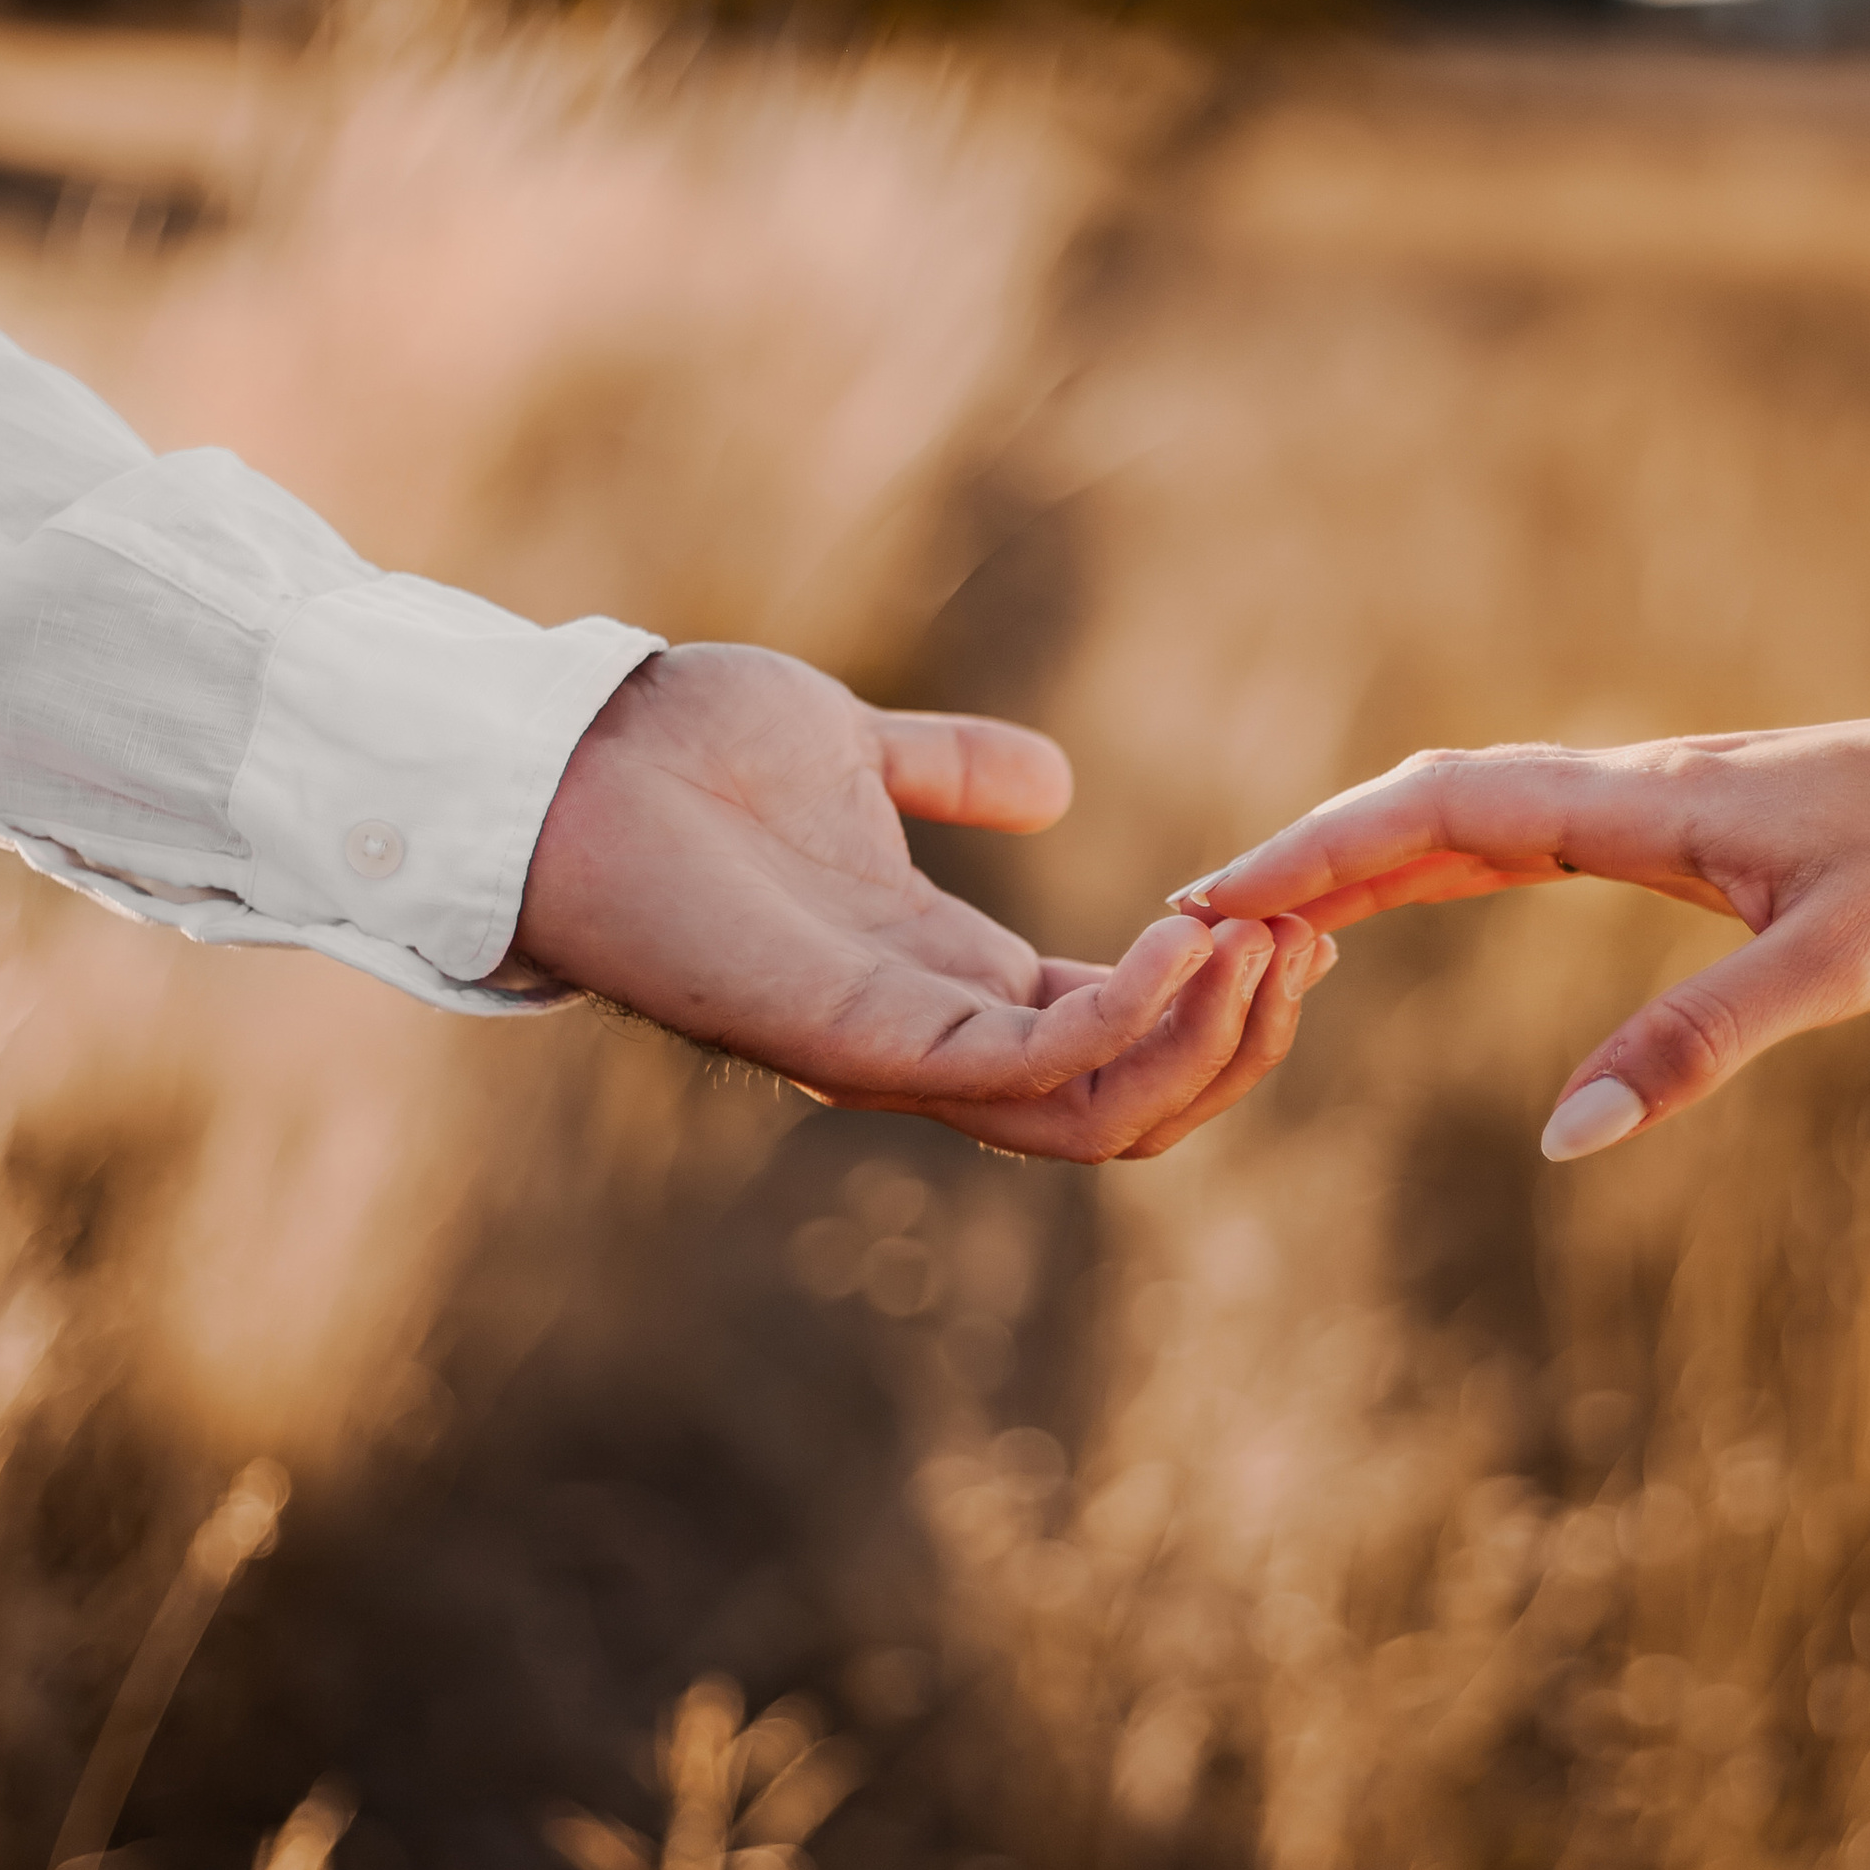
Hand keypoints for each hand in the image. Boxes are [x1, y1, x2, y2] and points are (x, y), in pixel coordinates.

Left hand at [516, 645, 1329, 1159]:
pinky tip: (1191, 936)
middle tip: (1304, 943)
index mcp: (941, 985)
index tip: (1295, 919)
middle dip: (1240, 1043)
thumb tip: (1050, 783)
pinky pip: (1032, 1068)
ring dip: (1208, 1043)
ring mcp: (893, 1052)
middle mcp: (927, 1041)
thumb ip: (951, 771)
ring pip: (1099, 1119)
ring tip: (1269, 945)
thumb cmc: (680, 749)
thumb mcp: (855, 750)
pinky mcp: (861, 1039)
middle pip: (1129, 1111)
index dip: (1219, 997)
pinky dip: (1131, 1020)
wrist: (564, 750)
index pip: (1115, 1044)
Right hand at [1175, 685, 1869, 1159]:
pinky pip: (1514, 838)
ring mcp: (1646, 805)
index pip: (1432, 811)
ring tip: (1249, 927)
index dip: (1313, 855)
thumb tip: (1559, 1142)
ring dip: (1355, 865)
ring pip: (1461, 818)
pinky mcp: (1679, 832)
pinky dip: (1430, 869)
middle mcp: (1623, 787)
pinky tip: (1394, 911)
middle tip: (1181, 928)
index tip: (1206, 903)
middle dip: (1300, 861)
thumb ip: (1699, 1046)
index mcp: (1638, 802)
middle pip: (1420, 807)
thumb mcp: (1843, 965)